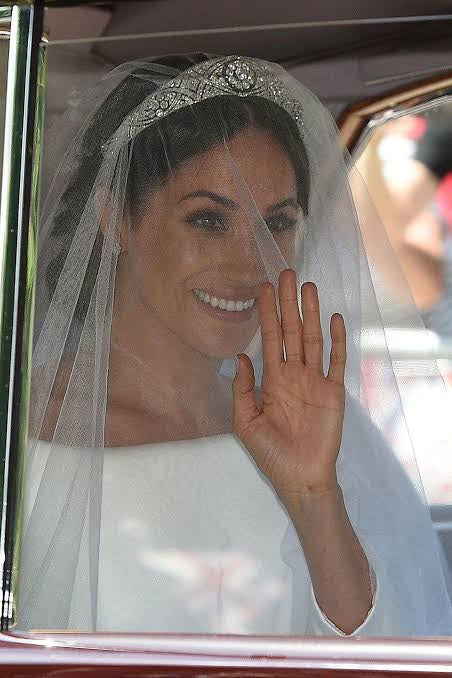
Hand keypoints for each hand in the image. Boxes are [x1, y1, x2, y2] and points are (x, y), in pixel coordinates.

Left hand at [232, 269, 345, 513]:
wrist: (300, 477)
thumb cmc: (271, 453)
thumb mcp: (245, 422)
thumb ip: (242, 389)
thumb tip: (240, 357)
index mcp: (272, 379)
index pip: (269, 338)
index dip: (267, 313)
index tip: (263, 288)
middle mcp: (293, 374)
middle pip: (292, 330)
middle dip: (288, 303)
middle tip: (286, 273)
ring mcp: (314, 381)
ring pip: (313, 339)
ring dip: (311, 313)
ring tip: (308, 287)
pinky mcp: (333, 392)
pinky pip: (336, 361)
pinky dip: (337, 341)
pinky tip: (334, 319)